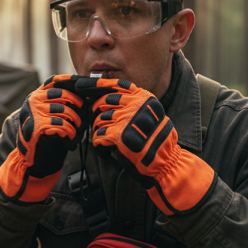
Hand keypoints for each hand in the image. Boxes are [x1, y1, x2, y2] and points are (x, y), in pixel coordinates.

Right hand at [0, 75, 87, 201]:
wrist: (36, 160)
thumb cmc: (51, 136)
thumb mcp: (58, 114)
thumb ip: (69, 103)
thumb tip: (95, 91)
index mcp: (39, 93)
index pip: (60, 81)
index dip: (77, 83)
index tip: (95, 88)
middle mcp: (34, 98)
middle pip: (66, 96)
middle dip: (80, 109)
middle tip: (83, 123)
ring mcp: (33, 111)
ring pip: (66, 111)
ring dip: (76, 125)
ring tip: (75, 135)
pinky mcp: (36, 126)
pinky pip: (62, 125)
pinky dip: (70, 135)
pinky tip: (69, 142)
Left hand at [75, 77, 214, 214]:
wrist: (165, 162)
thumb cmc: (155, 140)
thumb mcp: (148, 114)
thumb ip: (131, 103)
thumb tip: (102, 98)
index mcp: (143, 97)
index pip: (116, 85)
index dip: (96, 84)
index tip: (81, 86)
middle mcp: (136, 104)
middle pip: (102, 101)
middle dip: (96, 113)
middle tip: (99, 124)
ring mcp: (127, 118)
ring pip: (99, 119)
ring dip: (98, 131)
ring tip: (106, 140)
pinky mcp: (119, 134)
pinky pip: (98, 135)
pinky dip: (99, 144)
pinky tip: (105, 150)